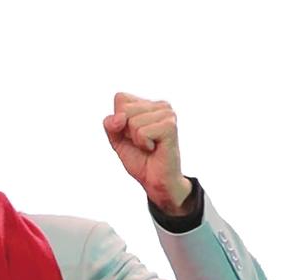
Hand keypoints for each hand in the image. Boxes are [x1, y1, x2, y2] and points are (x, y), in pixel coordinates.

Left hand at [103, 92, 191, 213]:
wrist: (156, 181)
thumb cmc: (140, 160)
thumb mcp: (117, 140)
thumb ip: (110, 125)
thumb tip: (120, 117)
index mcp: (148, 104)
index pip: (120, 98)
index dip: (118, 121)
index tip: (131, 135)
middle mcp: (160, 105)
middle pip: (125, 110)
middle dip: (126, 132)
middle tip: (141, 143)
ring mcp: (167, 113)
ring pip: (133, 122)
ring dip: (136, 140)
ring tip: (149, 146)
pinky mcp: (170, 126)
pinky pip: (142, 132)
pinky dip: (143, 144)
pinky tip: (154, 148)